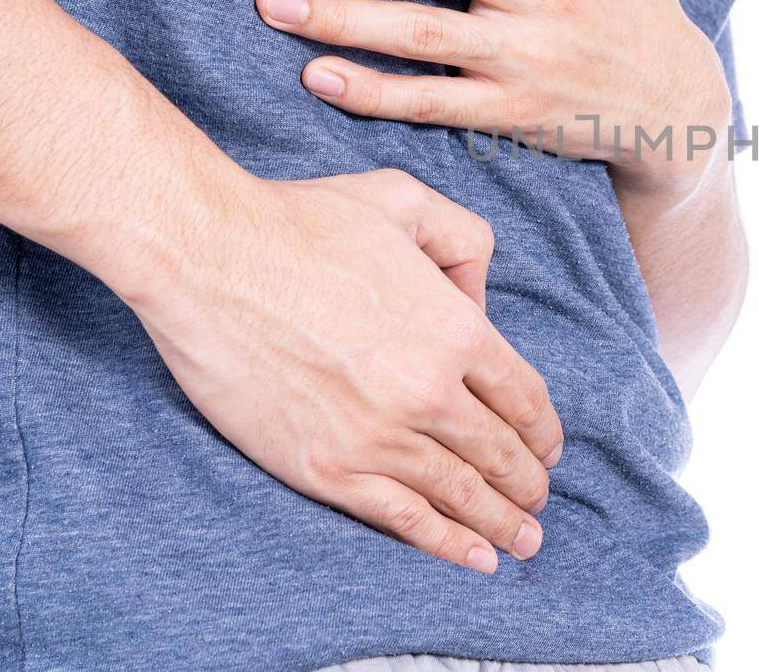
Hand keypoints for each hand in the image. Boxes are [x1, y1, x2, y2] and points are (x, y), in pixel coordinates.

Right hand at [114, 168, 562, 572]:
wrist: (209, 258)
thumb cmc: (301, 221)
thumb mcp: (405, 200)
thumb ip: (463, 242)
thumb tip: (477, 300)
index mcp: (456, 328)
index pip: (522, 396)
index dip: (543, 431)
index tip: (549, 450)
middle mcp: (429, 389)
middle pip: (499, 451)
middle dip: (527, 482)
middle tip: (538, 501)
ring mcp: (378, 435)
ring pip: (460, 491)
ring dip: (500, 521)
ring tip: (523, 540)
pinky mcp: (327, 468)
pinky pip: (403, 517)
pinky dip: (444, 543)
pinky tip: (475, 558)